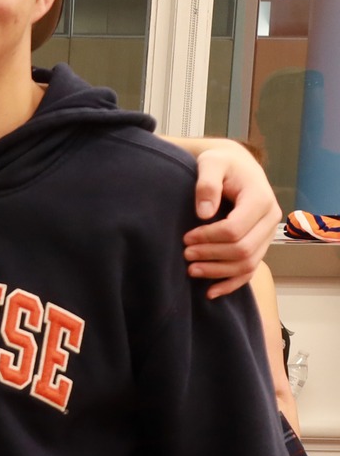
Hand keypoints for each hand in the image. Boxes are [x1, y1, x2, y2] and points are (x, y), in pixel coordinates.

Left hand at [185, 140, 280, 296]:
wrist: (234, 166)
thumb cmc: (220, 164)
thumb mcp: (211, 164)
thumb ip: (206, 183)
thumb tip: (204, 213)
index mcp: (260, 199)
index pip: (235, 229)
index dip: (208, 238)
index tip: (185, 238)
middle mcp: (270, 218)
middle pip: (242, 250)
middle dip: (211, 256)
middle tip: (185, 255)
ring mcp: (267, 234)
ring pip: (247, 263)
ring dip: (218, 272)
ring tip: (191, 270)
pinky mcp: (260, 244)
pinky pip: (250, 270)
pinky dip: (232, 283)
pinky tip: (211, 292)